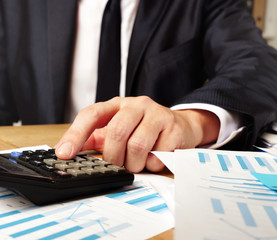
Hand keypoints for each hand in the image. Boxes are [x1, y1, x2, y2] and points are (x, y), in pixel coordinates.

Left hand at [55, 96, 219, 172]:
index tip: (64, 154)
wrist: (182, 126)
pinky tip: (154, 158)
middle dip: (113, 157)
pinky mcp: (174, 128)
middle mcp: (137, 105)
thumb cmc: (145, 128)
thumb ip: (96, 139)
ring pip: (137, 145)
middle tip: (118, 164)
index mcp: (118, 105)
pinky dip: (152, 164)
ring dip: (134, 164)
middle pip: (116, 133)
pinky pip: (157, 155)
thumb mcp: (120, 128)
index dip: (75, 135)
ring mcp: (157, 114)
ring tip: (137, 163)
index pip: (91, 114)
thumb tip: (68, 151)